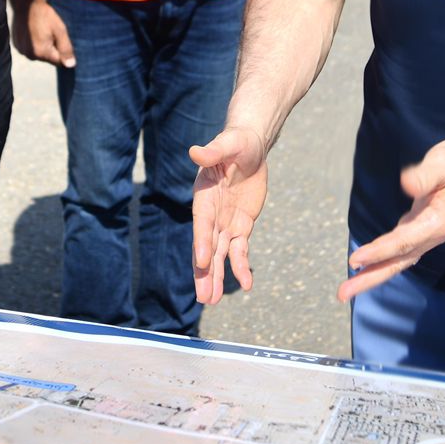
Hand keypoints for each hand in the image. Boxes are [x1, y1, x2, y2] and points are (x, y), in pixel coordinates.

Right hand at [10, 0, 75, 67]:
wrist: (26, 4)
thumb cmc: (45, 15)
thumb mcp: (60, 30)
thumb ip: (66, 48)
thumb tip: (71, 65)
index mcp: (41, 52)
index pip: (59, 61)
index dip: (63, 50)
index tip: (59, 37)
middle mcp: (30, 55)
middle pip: (48, 58)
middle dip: (52, 48)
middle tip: (50, 32)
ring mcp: (22, 50)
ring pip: (39, 54)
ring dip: (43, 46)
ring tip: (41, 30)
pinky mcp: (17, 46)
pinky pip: (30, 49)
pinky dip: (33, 43)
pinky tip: (33, 31)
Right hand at [190, 126, 269, 305]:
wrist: (249, 147)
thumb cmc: (237, 142)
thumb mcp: (228, 143)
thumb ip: (213, 150)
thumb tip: (195, 151)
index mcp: (205, 195)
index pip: (202, 222)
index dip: (201, 241)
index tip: (201, 261)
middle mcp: (212, 213)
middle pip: (206, 246)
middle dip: (204, 271)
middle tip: (203, 297)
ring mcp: (226, 222)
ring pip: (219, 254)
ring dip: (215, 277)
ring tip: (211, 301)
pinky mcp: (241, 226)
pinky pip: (240, 250)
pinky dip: (242, 267)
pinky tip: (246, 284)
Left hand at [338, 133, 444, 301]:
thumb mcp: (444, 163)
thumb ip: (424, 176)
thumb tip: (405, 184)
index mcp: (438, 222)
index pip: (404, 241)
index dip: (379, 251)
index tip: (355, 259)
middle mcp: (434, 235)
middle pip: (399, 262)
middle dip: (371, 278)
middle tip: (344, 293)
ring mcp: (428, 235)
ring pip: (399, 260)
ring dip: (374, 274)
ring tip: (348, 288)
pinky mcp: (422, 230)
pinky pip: (400, 251)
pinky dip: (383, 260)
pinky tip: (367, 266)